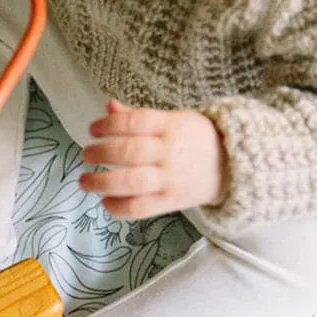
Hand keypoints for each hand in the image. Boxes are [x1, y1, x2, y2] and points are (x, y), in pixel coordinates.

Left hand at [80, 102, 227, 219]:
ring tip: (85, 180)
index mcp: (170, 126)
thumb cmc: (195, 139)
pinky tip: (105, 202)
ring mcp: (170, 178)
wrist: (232, 165)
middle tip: (86, 154)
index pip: (135, 122)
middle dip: (100, 153)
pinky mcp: (170, 201)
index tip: (93, 129)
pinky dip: (118, 208)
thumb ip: (139, 117)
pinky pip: (140, 208)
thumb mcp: (173, 119)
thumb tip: (108, 107)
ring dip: (101, 182)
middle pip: (129, 152)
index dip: (108, 125)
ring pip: (131, 182)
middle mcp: (169, 152)